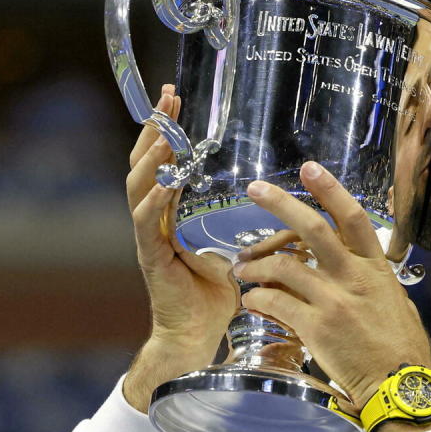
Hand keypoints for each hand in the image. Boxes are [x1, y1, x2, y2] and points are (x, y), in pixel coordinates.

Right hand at [122, 84, 240, 411]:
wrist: (199, 335)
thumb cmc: (221, 293)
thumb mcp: (242, 247)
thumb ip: (256, 224)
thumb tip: (291, 203)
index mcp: (174, 212)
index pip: (166, 161)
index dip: (169, 129)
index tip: (176, 96)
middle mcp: (156, 219)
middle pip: (145, 164)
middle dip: (156, 129)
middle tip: (168, 98)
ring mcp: (150, 237)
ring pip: (139, 187)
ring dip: (152, 158)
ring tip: (164, 134)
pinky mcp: (153, 258)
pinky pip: (146, 225)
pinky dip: (154, 203)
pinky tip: (164, 185)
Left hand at [233, 161, 430, 411]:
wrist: (399, 386)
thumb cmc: (401, 345)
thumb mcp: (393, 300)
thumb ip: (371, 278)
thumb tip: (356, 266)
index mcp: (375, 267)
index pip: (352, 217)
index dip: (330, 189)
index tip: (310, 168)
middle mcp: (353, 276)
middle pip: (312, 228)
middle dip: (279, 203)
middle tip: (254, 188)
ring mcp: (334, 300)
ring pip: (284, 266)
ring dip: (256, 263)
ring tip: (241, 268)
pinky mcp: (316, 327)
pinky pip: (276, 303)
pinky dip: (258, 299)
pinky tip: (251, 302)